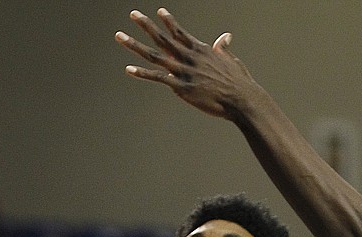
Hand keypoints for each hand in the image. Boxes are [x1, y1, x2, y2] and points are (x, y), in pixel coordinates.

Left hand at [116, 8, 257, 118]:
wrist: (241, 98)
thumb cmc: (239, 82)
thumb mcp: (231, 60)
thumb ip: (223, 48)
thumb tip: (224, 37)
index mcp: (201, 50)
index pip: (180, 32)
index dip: (169, 22)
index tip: (159, 12)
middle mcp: (189, 57)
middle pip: (162, 38)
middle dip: (146, 25)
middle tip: (133, 14)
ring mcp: (183, 71)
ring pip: (154, 55)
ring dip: (135, 45)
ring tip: (120, 36)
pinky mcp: (181, 88)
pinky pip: (157, 78)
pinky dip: (142, 73)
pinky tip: (128, 69)